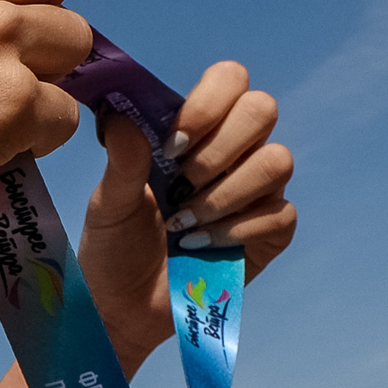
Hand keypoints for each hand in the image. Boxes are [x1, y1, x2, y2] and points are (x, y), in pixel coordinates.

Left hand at [78, 61, 296, 370]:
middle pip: (262, 109)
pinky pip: (279, 213)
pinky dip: (236, 229)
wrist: (120, 307)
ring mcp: (256, 191)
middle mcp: (233, 153)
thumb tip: (123, 116)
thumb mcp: (109, 202)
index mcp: (195, 132)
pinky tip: (201, 246)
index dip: (208, 104)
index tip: (172, 145)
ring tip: (185, 223)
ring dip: (225, 193)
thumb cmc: (114, 247)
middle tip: (181, 184)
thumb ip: (122, 158)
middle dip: (220, 148)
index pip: (230, 80)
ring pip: (277, 161)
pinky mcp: (269, 232)